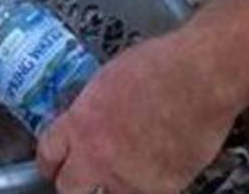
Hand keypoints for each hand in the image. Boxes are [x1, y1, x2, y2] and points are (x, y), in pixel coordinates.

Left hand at [36, 31, 243, 192]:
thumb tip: (84, 120)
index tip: (52, 165)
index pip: (47, 156)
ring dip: (113, 185)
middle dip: (74, 182)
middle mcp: (98, 155)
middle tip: (82, 177)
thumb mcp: (105, 81)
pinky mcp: (162, 187)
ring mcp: (129, 176)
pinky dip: (149, 185)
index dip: (49, 162)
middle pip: (68, 188)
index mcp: (79, 124)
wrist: (201, 76)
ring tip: (126, 167)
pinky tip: (156, 165)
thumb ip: (89, 109)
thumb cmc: (159, 66)